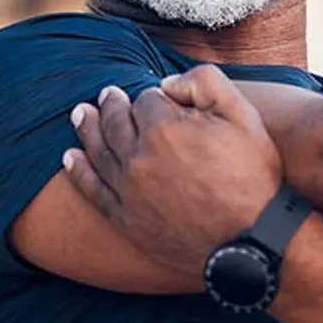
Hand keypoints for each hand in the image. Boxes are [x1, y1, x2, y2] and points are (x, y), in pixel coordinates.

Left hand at [63, 65, 281, 277]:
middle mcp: (138, 157)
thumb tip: (168, 83)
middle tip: (108, 95)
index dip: (155, 97)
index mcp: (165, 128)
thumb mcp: (244, 117)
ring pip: (98, 150)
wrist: (250, 240)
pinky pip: (91, 188)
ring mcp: (127, 189)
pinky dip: (78, 170)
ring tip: (81, 114)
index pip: (147, 99)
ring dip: (87, 128)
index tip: (163, 100)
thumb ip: (207, 83)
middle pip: (116, 121)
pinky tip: (70, 157)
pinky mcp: (124, 218)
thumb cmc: (253, 177)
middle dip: (112, 105)